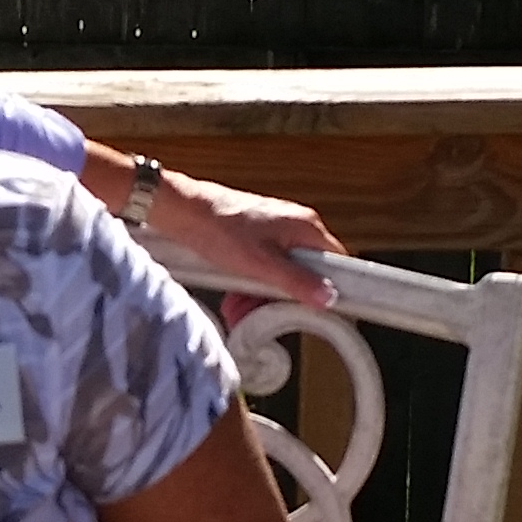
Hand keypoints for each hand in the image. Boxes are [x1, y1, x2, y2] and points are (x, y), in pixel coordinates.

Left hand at [127, 163, 344, 306]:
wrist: (183, 212)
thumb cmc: (219, 229)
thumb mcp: (260, 264)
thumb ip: (296, 281)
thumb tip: (328, 296)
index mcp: (306, 226)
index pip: (338, 261)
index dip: (331, 287)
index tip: (320, 309)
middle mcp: (296, 225)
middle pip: (307, 272)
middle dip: (285, 298)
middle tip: (262, 310)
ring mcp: (277, 230)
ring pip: (284, 273)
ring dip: (264, 295)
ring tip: (239, 306)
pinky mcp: (259, 236)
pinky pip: (266, 267)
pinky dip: (252, 284)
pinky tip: (234, 295)